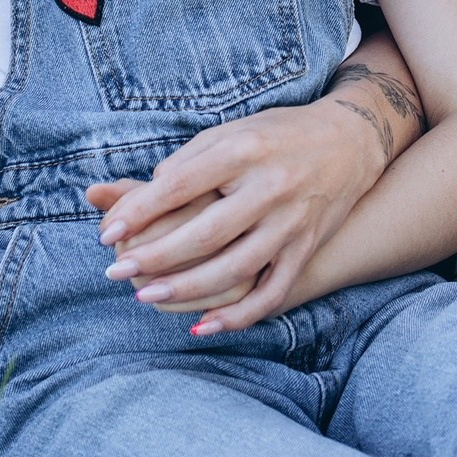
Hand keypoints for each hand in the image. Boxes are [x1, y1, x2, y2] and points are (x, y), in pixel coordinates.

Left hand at [84, 83, 404, 334]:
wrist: (351, 141)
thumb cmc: (277, 135)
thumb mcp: (233, 131)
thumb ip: (188, 160)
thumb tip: (145, 195)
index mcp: (244, 150)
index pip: (181, 184)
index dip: (139, 211)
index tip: (106, 233)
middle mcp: (270, 186)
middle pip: (205, 232)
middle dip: (154, 257)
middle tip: (114, 272)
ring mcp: (291, 221)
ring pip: (235, 268)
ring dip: (186, 288)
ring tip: (145, 296)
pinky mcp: (306, 247)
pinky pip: (272, 291)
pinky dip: (238, 315)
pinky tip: (203, 325)